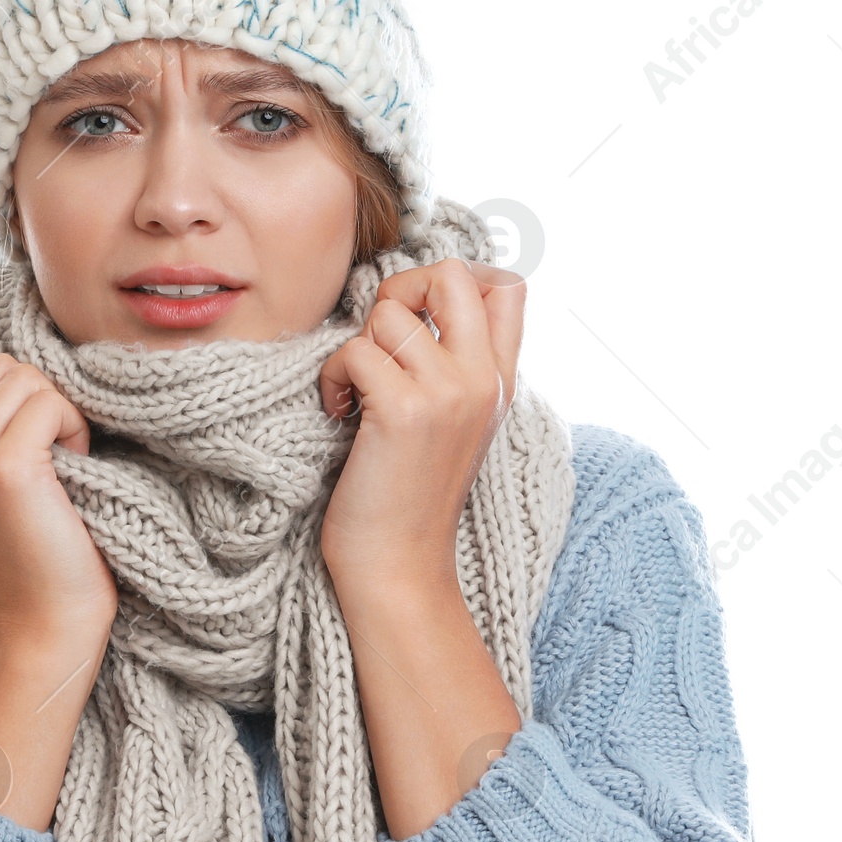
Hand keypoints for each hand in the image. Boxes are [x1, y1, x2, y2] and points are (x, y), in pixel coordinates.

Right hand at [0, 355, 117, 649]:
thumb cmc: (30, 565)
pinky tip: (75, 465)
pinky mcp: (4, 467)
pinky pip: (48, 402)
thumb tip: (10, 384)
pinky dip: (73, 425)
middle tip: (54, 451)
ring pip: (22, 379)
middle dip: (36, 397)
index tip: (25, 436)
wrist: (41, 626)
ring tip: (64, 460)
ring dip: (57, 411)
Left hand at [317, 258, 524, 599]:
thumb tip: (416, 307)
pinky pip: (353, 352)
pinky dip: (333, 379)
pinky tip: (340, 414)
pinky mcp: (404, 410)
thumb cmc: (408, 497)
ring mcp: (448, 392)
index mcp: (499, 380)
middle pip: (451, 274)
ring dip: (354, 348)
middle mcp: (482, 379)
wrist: (399, 567)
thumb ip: (453, 368)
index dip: (457, 280)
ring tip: (355, 394)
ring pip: (388, 314)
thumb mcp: (453, 425)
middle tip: (379, 339)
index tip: (417, 319)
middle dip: (401, 290)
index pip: (508, 287)